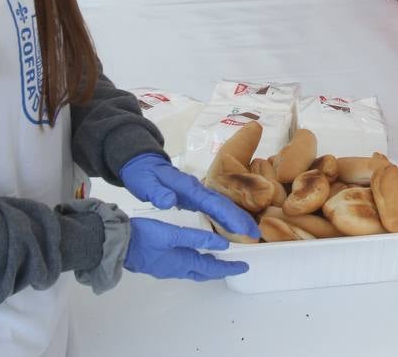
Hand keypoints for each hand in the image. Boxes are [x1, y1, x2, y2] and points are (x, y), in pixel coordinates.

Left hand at [119, 153, 260, 239]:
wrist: (141, 163)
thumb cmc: (143, 175)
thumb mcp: (145, 183)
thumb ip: (156, 192)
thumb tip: (169, 200)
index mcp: (189, 187)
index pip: (214, 203)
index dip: (230, 216)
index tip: (244, 228)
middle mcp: (197, 189)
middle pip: (223, 204)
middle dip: (241, 218)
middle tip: (256, 235)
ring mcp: (196, 193)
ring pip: (221, 206)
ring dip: (236, 218)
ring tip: (250, 233)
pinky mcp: (194, 197)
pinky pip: (213, 208)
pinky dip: (225, 217)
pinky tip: (230, 228)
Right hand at [123, 217, 248, 281]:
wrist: (116, 244)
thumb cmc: (144, 237)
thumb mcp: (172, 234)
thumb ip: (197, 238)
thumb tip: (222, 245)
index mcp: (181, 263)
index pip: (211, 268)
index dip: (228, 267)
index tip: (244, 265)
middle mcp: (176, 269)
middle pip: (203, 272)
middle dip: (220, 270)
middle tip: (234, 264)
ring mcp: (166, 268)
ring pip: (193, 270)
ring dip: (207, 267)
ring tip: (219, 260)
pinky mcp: (159, 264)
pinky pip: (184, 266)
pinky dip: (195, 262)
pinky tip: (194, 254)